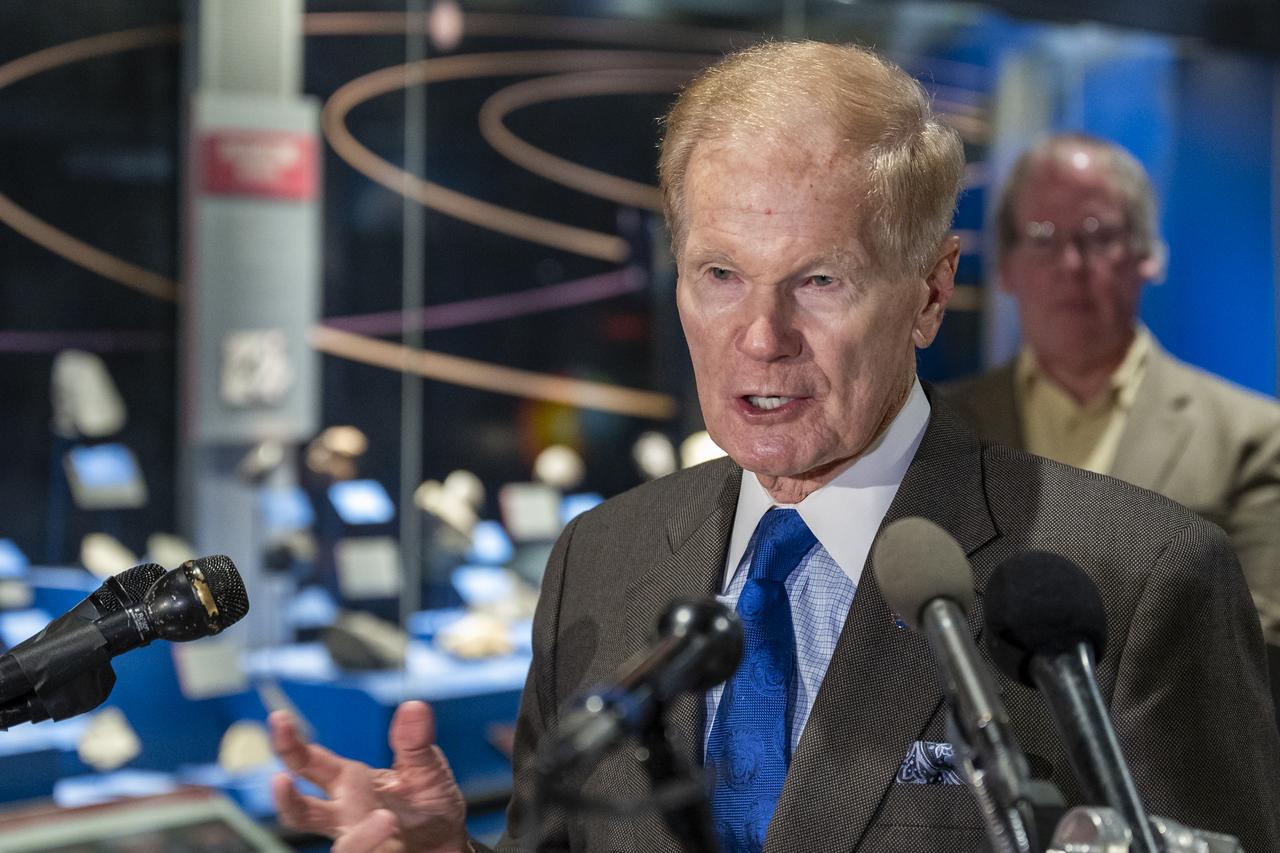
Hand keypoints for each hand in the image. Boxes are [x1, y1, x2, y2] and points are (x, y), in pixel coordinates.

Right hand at [270, 700, 468, 852]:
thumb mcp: (426, 766)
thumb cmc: (429, 802)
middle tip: (280, 779)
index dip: (290, 742)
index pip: (309, 761)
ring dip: (360, 839)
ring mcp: (357, 840)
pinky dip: (376, 846)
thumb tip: (414, 707)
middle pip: (300, 811)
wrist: (447, 841)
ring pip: (341, 848)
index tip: (279, 719)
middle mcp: (343, 813)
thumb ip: (415, 741)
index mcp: (350, 781)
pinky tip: (395, 837)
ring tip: (388, 820)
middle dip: (286, 796)